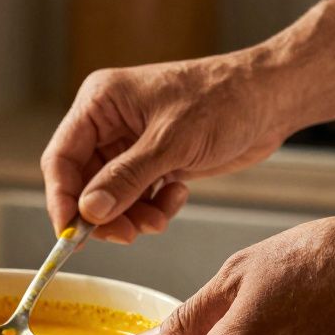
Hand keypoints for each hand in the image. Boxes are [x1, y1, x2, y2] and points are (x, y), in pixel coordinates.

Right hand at [42, 55, 290, 242]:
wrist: (272, 98)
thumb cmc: (225, 99)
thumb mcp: (171, 142)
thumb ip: (126, 178)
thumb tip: (89, 212)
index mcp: (101, 103)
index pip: (61, 158)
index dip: (62, 199)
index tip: (71, 235)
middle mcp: (109, 122)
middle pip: (84, 182)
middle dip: (104, 214)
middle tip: (126, 236)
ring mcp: (131, 143)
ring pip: (111, 196)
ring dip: (132, 215)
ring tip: (158, 219)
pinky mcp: (154, 160)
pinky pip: (137, 197)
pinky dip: (153, 208)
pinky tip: (178, 195)